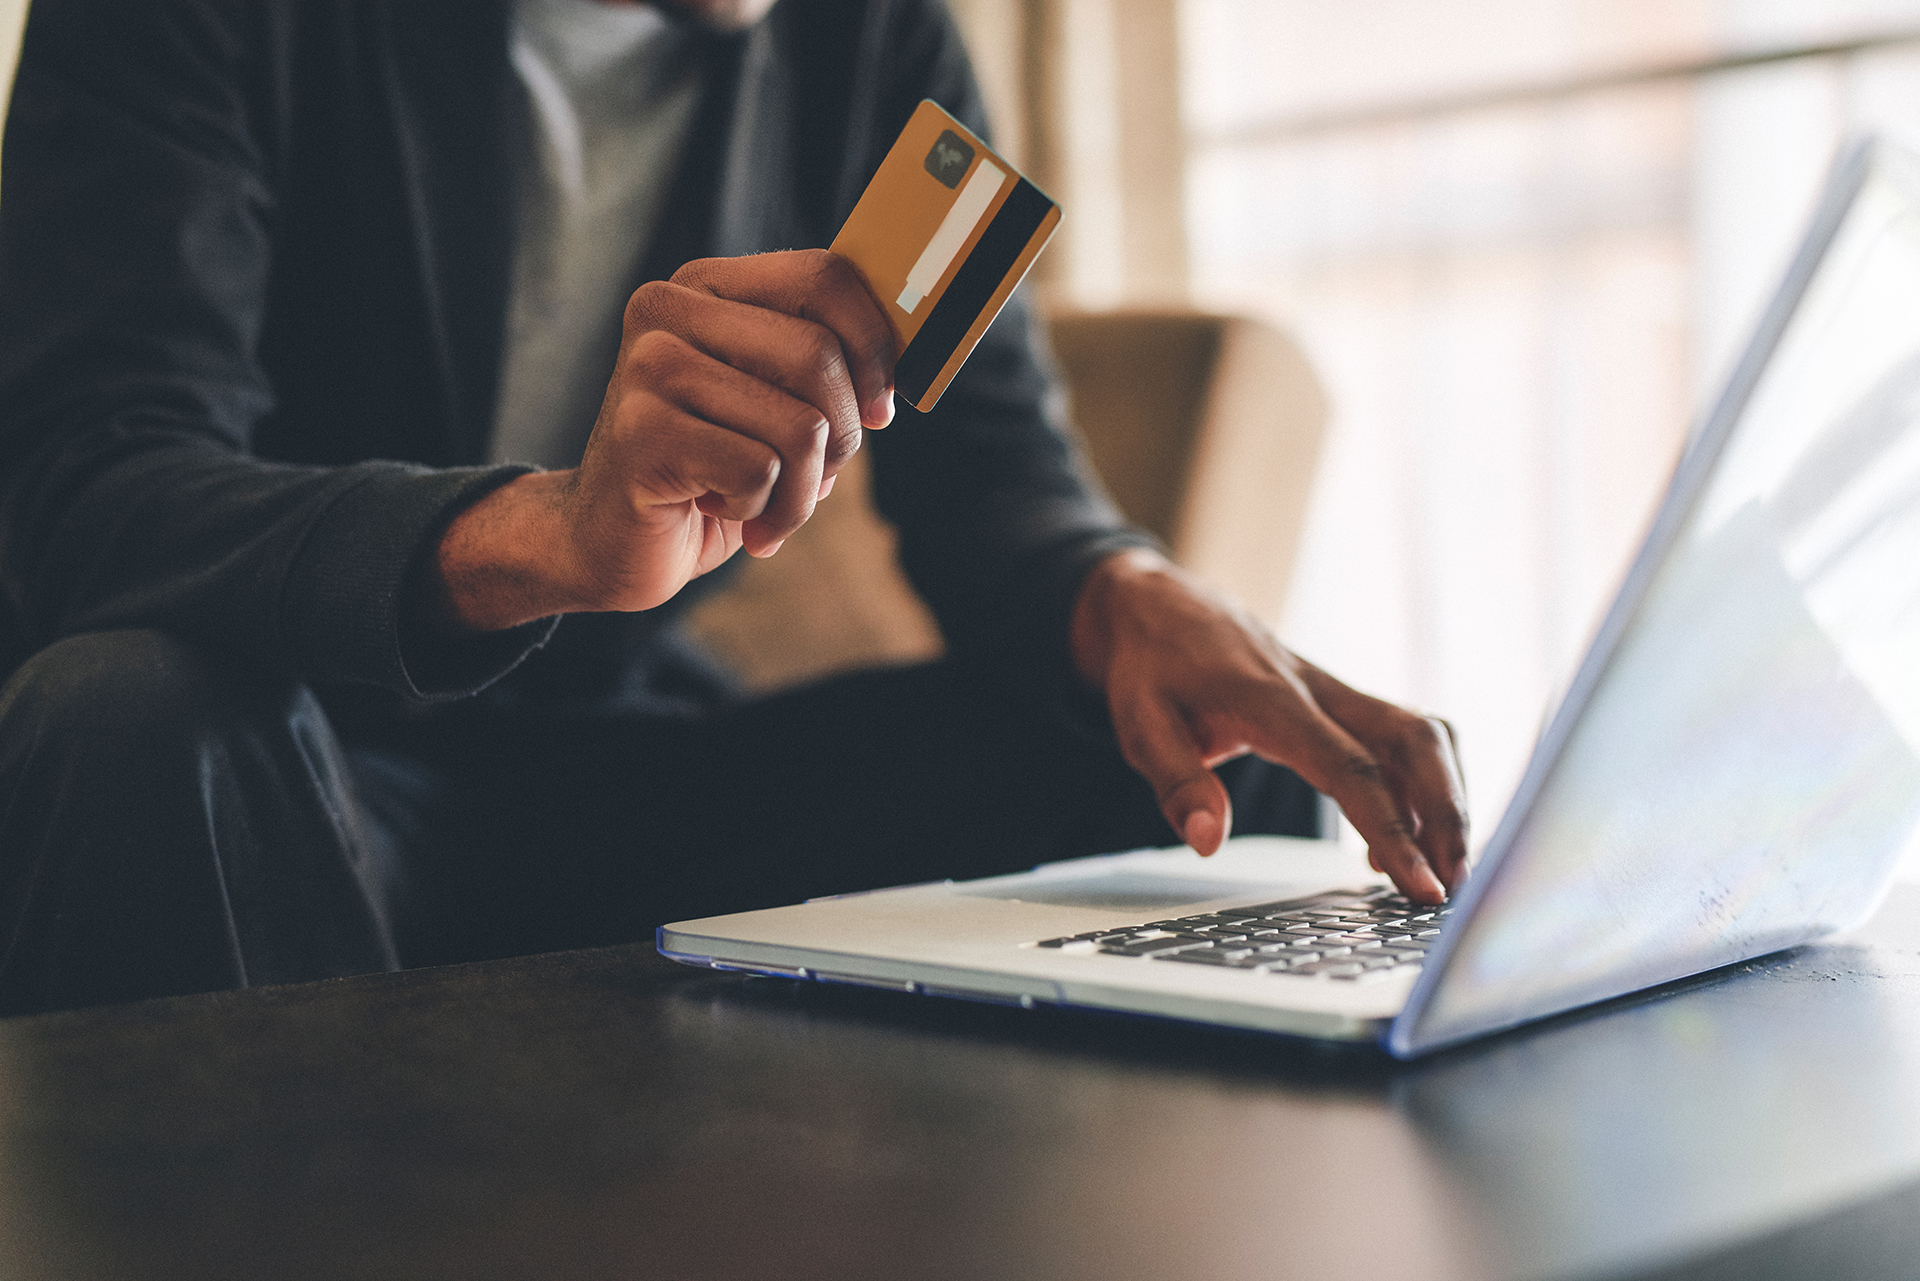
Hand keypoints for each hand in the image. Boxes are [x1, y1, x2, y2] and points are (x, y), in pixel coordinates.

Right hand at [432, 249, 896, 630]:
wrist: (608, 543)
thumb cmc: (707, 474)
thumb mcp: (773, 408)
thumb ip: (825, 372)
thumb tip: (904, 366)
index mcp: (706, 287)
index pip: (825, 277)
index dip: (875, 348)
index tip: (879, 410)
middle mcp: (668, 310)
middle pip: (819, 356)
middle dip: (842, 438)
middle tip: (815, 479)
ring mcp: (647, 367)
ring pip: (800, 427)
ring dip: (803, 493)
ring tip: (765, 509)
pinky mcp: (640, 432)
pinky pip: (759, 472)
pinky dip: (762, 512)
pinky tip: (716, 510)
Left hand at [1071, 549, 1468, 903]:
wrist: (1158, 606)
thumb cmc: (1150, 666)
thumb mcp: (1139, 724)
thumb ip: (1176, 782)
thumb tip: (1208, 841)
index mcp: (1272, 701)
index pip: (1351, 769)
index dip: (1393, 829)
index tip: (1421, 885)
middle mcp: (1318, 691)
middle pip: (1414, 741)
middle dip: (1448, 814)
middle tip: (1455, 886)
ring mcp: (1335, 693)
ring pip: (1420, 735)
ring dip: (1446, 799)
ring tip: (1443, 872)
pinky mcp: (1339, 701)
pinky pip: (1401, 739)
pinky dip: (1419, 787)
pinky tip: (1399, 841)